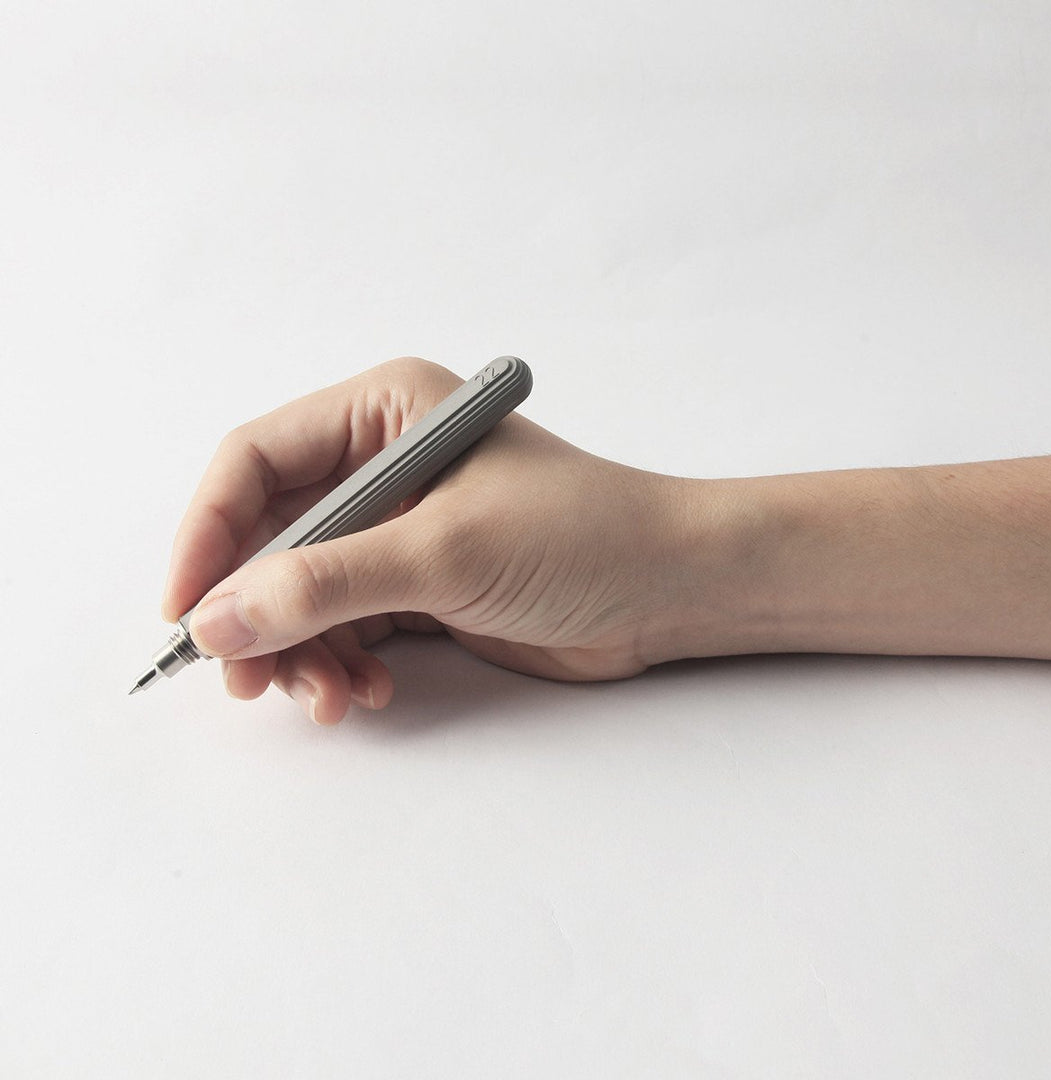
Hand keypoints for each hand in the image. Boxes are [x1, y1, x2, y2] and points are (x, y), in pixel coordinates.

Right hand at [161, 357, 711, 722]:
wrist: (670, 589)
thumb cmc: (579, 538)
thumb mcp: (442, 553)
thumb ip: (325, 583)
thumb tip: (216, 620)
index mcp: (384, 412)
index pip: (256, 461)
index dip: (208, 533)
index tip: (185, 610)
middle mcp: (383, 463)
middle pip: (272, 535)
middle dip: (255, 610)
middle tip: (246, 679)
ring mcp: (400, 527)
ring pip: (303, 590)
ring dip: (300, 649)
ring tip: (326, 697)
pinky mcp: (419, 583)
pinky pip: (345, 623)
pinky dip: (340, 662)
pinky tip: (364, 693)